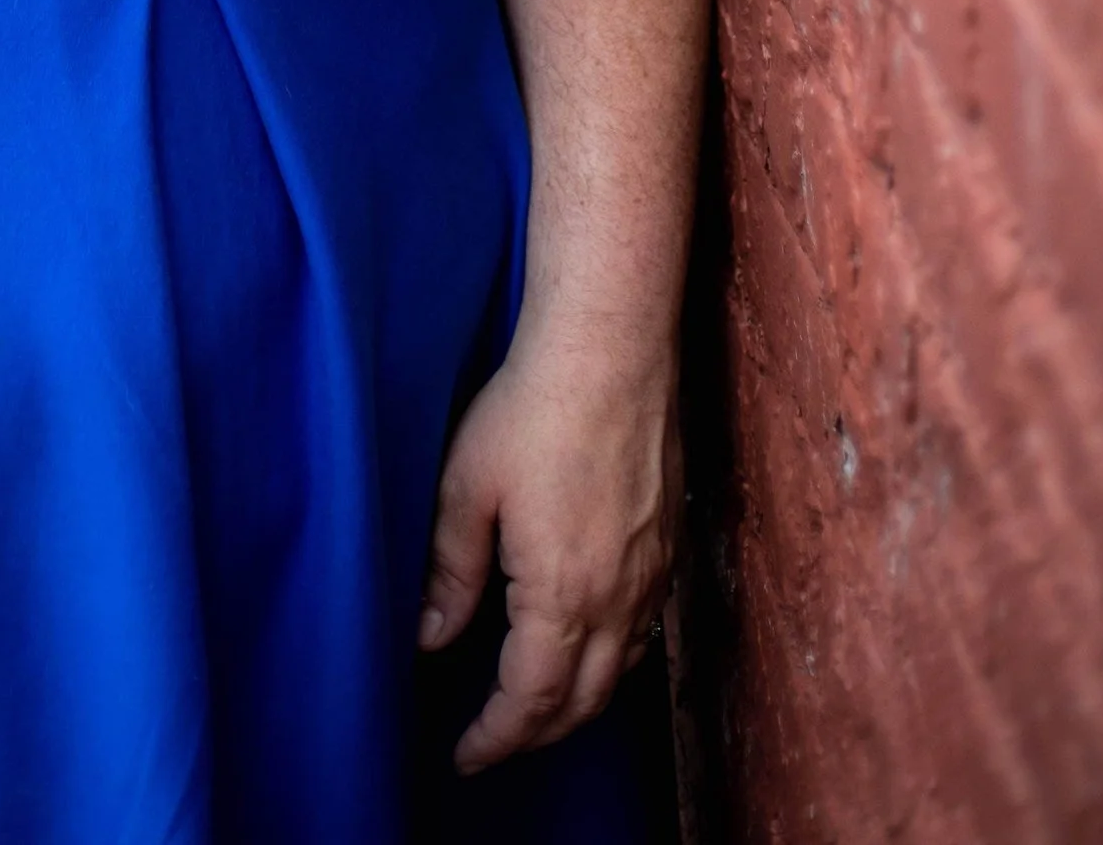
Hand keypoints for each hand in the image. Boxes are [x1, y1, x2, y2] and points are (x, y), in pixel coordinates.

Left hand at [418, 321, 679, 769]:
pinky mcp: (670, 544)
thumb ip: (450, 570)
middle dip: (537, 734)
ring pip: (621, 674)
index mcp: (563, 595)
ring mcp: (653, 575)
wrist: (612, 348)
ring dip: (579, 703)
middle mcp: (619, 600)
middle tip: (495, 742)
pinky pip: (646, 632)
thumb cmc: (533, 409)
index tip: (467, 755)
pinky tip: (587, 644)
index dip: (497, 737)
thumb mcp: (467, 487)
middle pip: (583, 702)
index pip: (531, 700)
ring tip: (536, 707)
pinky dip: (614, 661)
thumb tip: (432, 635)